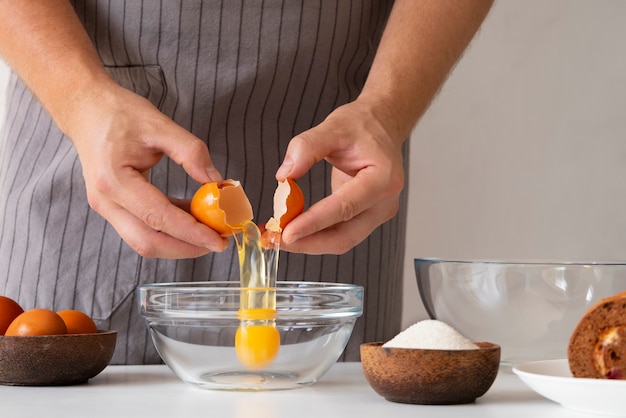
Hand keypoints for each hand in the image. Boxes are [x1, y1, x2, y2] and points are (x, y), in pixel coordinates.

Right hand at [65, 83, 227, 257]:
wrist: (86, 110)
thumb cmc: (118, 113)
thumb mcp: (159, 125)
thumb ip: (191, 152)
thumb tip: (218, 182)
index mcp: (114, 180)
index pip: (158, 217)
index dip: (192, 232)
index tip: (219, 239)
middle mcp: (105, 201)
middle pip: (148, 242)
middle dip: (187, 248)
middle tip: (219, 242)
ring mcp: (107, 207)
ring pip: (145, 241)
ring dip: (180, 243)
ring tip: (211, 231)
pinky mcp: (114, 208)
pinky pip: (143, 228)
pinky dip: (171, 229)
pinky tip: (195, 218)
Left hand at [275, 100, 404, 254]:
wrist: (381, 126)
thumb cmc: (362, 125)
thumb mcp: (333, 126)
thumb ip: (307, 147)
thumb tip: (285, 175)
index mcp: (383, 179)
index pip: (345, 207)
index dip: (314, 222)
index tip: (287, 232)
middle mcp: (384, 202)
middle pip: (345, 236)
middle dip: (308, 242)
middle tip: (275, 240)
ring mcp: (377, 213)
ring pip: (342, 240)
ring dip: (308, 242)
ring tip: (277, 237)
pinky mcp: (366, 217)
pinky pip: (339, 233)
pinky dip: (314, 235)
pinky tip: (292, 230)